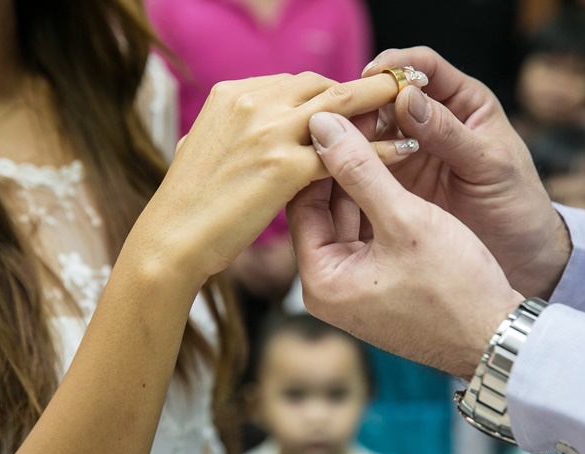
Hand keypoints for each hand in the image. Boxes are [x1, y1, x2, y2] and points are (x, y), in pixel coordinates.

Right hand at [134, 72, 397, 282]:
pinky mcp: (284, 166)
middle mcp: (251, 103)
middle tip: (397, 97)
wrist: (171, 239)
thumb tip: (253, 125)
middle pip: (324, 86)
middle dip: (364, 92)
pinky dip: (382, 149)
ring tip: (414, 109)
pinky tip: (407, 151)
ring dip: (382, 106)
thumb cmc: (189, 204)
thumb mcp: (206, 148)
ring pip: (342, 108)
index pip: (298, 82)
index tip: (360, 102)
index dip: (334, 93)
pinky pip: (347, 152)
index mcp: (232, 94)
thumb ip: (237, 130)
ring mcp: (269, 131)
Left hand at [290, 112, 523, 378]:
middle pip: (324, 209)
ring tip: (384, 134)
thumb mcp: (405, 219)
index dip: (322, 153)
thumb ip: (361, 168)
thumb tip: (321, 122)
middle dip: (346, 164)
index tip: (341, 114)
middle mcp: (329, 291)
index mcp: (320, 281)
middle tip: (364, 117)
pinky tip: (401, 172)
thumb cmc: (455, 287)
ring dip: (367, 181)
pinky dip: (384, 206)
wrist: (499, 339)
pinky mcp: (381, 289)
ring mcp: (356, 292)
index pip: (301, 200)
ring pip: (350, 219)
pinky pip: (372, 236)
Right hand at [353, 47, 567, 298]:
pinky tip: (332, 166)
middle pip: (387, 93)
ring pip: (370, 126)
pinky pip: (365, 162)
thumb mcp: (490, 166)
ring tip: (330, 140)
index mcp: (464, 102)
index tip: (371, 77)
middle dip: (363, 98)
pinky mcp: (395, 181)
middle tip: (340, 113)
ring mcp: (410, 149)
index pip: (424, 65)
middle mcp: (432, 119)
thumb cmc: (517, 204)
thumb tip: (408, 97)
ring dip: (350, 130)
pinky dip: (348, 161)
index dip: (396, 65)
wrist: (520, 256)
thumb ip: (450, 133)